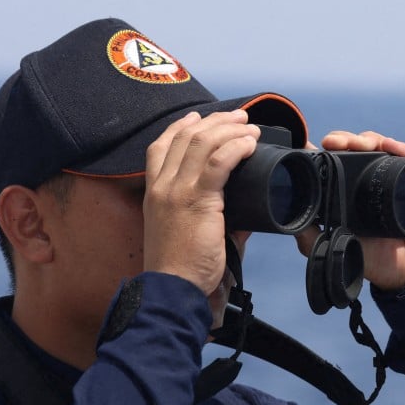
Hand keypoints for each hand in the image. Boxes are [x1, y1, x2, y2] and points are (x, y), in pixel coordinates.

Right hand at [144, 110, 259, 295]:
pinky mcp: (197, 200)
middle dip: (215, 121)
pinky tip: (249, 144)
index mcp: (154, 192)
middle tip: (239, 118)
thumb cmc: (181, 267)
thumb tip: (246, 209)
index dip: (180, 126)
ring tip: (250, 128)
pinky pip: (218, 162)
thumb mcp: (185, 231)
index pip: (160, 146)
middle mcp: (161, 186)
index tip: (198, 117)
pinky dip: (236, 147)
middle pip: (185, 137)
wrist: (173, 288)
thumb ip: (211, 213)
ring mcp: (176, 191)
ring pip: (202, 143)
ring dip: (230, 129)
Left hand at [306, 130, 404, 290]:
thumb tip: (289, 220)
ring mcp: (391, 178)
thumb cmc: (376, 261)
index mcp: (346, 193)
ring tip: (358, 143)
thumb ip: (311, 239)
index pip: (331, 162)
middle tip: (332, 143)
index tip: (310, 146)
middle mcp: (366, 182)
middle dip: (341, 139)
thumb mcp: (337, 250)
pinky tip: (390, 146)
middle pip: (352, 148)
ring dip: (365, 139)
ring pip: (376, 147)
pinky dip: (398, 147)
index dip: (322, 151)